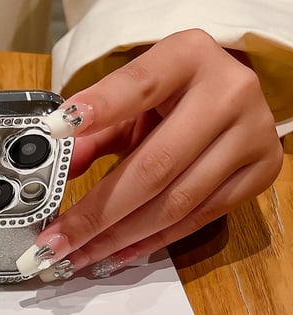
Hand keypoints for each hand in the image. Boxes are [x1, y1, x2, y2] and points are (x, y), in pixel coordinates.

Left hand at [16, 29, 283, 280]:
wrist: (232, 94)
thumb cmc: (172, 95)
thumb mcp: (131, 100)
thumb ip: (93, 129)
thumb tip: (57, 164)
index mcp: (188, 57)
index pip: (138, 85)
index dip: (98, 108)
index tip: (56, 130)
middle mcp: (228, 92)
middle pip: (155, 166)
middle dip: (96, 214)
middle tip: (53, 243)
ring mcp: (251, 134)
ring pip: (176, 203)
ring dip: (119, 238)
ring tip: (77, 257)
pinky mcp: (261, 170)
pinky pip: (198, 219)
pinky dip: (151, 242)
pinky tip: (114, 255)